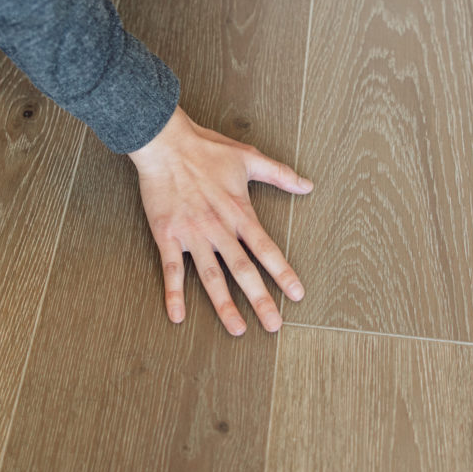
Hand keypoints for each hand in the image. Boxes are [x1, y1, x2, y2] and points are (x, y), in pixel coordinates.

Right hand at [128, 106, 313, 335]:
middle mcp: (218, 228)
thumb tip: (307, 185)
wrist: (165, 142)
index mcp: (239, 212)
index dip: (282, 272)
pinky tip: (178, 316)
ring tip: (237, 329)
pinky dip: (174, 293)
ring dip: (224, 304)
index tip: (296, 294)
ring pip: (211, 276)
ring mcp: (193, 234)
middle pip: (243, 270)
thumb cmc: (205, 148)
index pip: (266, 249)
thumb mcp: (249, 157)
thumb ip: (280, 174)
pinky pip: (171, 269)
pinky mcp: (168, 235)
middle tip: (274, 325)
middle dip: (260, 299)